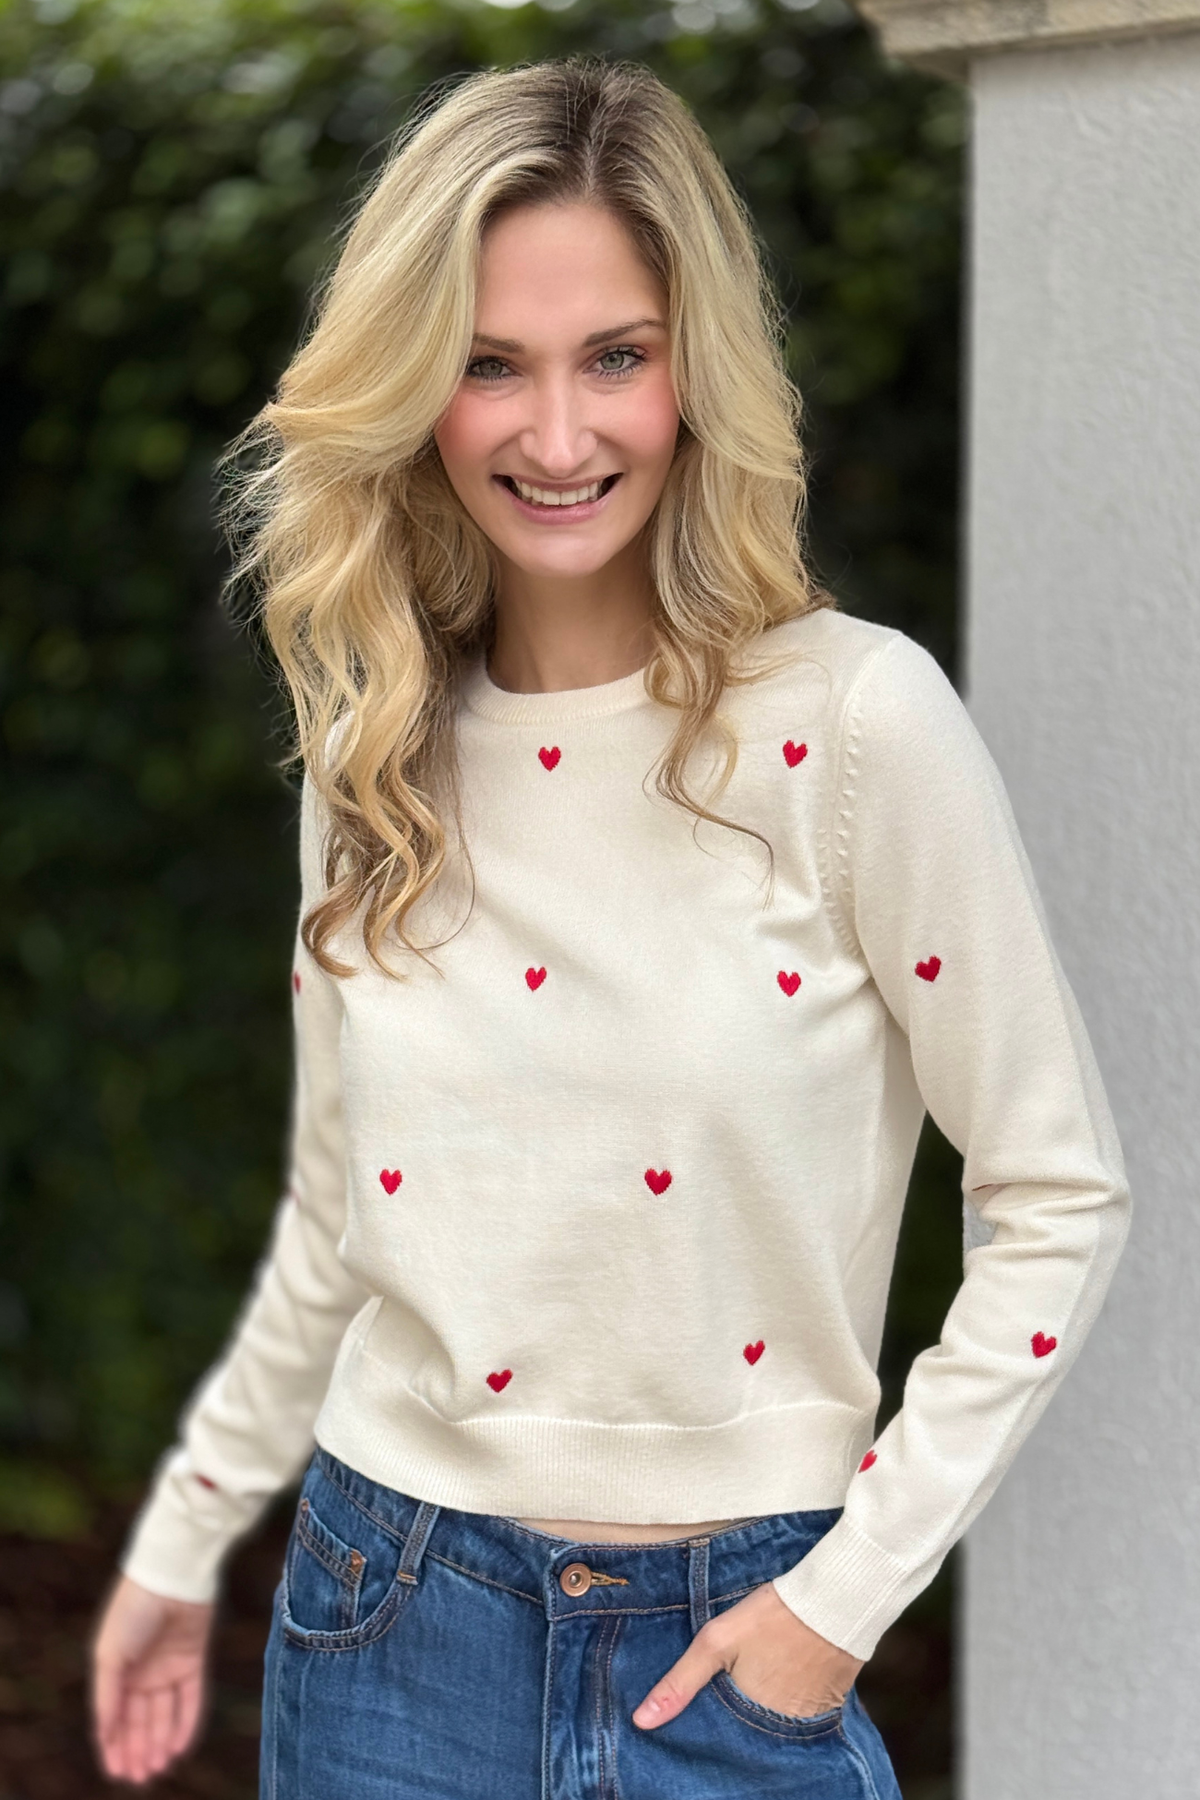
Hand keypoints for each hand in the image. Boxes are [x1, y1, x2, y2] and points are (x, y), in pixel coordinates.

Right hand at [91, 1573, 215, 1783]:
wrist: (169, 1575)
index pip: (115, 1715)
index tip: (116, 1772)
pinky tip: (179, 1749)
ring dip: (160, 1741)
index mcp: (116, 1668)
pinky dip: (186, 1724)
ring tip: (156, 1769)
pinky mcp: (194, 1659)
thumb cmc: (132, 1611)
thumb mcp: (109, 1656)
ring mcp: (168, 1665)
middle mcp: (142, 1670)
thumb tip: (105, 1735)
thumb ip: (107, 1697)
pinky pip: (191, 1698)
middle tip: (139, 1778)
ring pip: (164, 1713)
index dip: (115, 1744)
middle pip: (141, 1719)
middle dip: (139, 1749)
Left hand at [632, 1579, 864, 1727]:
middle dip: (733, 1723)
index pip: (719, 1743)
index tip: (695, 1717)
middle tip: (727, 1692)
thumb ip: (680, 1683)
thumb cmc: (772, 1618)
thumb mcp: (717, 1641)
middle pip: (747, 1736)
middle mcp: (780, 1732)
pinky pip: (798, 1717)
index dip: (706, 1730)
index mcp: (750, 1721)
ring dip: (759, 1713)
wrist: (835, 1601)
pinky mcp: (828, 1707)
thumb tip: (642, 1721)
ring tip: (751, 1685)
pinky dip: (785, 1705)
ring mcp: (807, 1721)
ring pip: (772, 1727)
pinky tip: (777, 1682)